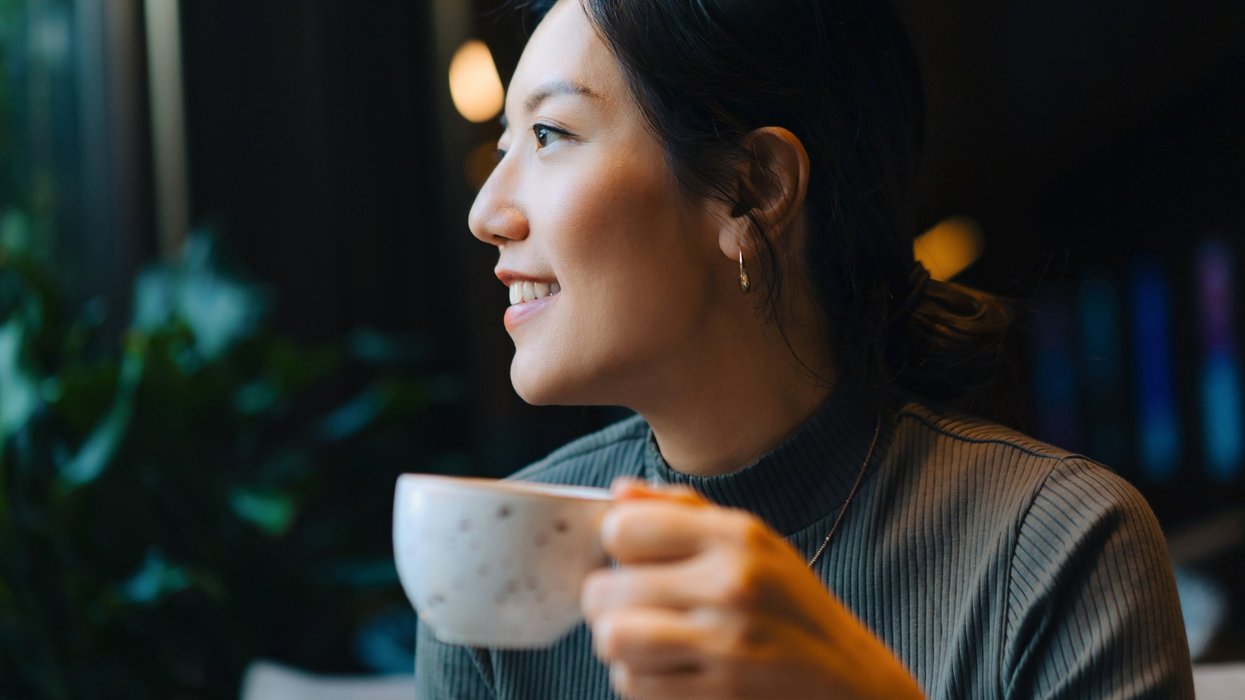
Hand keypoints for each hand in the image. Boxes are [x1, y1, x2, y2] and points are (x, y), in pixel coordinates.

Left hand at [581, 478, 923, 699]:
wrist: (852, 685)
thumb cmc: (793, 609)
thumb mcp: (756, 544)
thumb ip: (684, 512)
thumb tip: (619, 492)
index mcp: (738, 537)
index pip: (623, 527)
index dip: (617, 544)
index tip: (634, 557)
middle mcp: (732, 586)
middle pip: (606, 589)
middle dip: (608, 601)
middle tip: (632, 606)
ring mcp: (725, 646)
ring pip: (612, 640)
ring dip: (619, 644)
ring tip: (645, 641)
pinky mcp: (717, 696)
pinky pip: (634, 685)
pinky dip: (640, 680)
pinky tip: (669, 670)